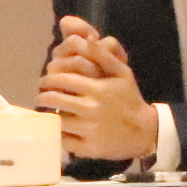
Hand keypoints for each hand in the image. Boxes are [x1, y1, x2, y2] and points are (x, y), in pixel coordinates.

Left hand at [37, 15, 158, 159]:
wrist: (145, 131)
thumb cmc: (130, 99)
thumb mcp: (122, 73)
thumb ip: (104, 56)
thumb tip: (88, 38)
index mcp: (97, 89)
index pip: (62, 80)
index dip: (48, 80)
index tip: (45, 82)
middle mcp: (90, 109)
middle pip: (54, 99)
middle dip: (43, 96)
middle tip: (41, 95)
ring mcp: (89, 130)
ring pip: (57, 119)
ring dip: (48, 114)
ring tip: (47, 111)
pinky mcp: (88, 148)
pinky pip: (64, 140)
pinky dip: (58, 133)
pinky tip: (58, 128)